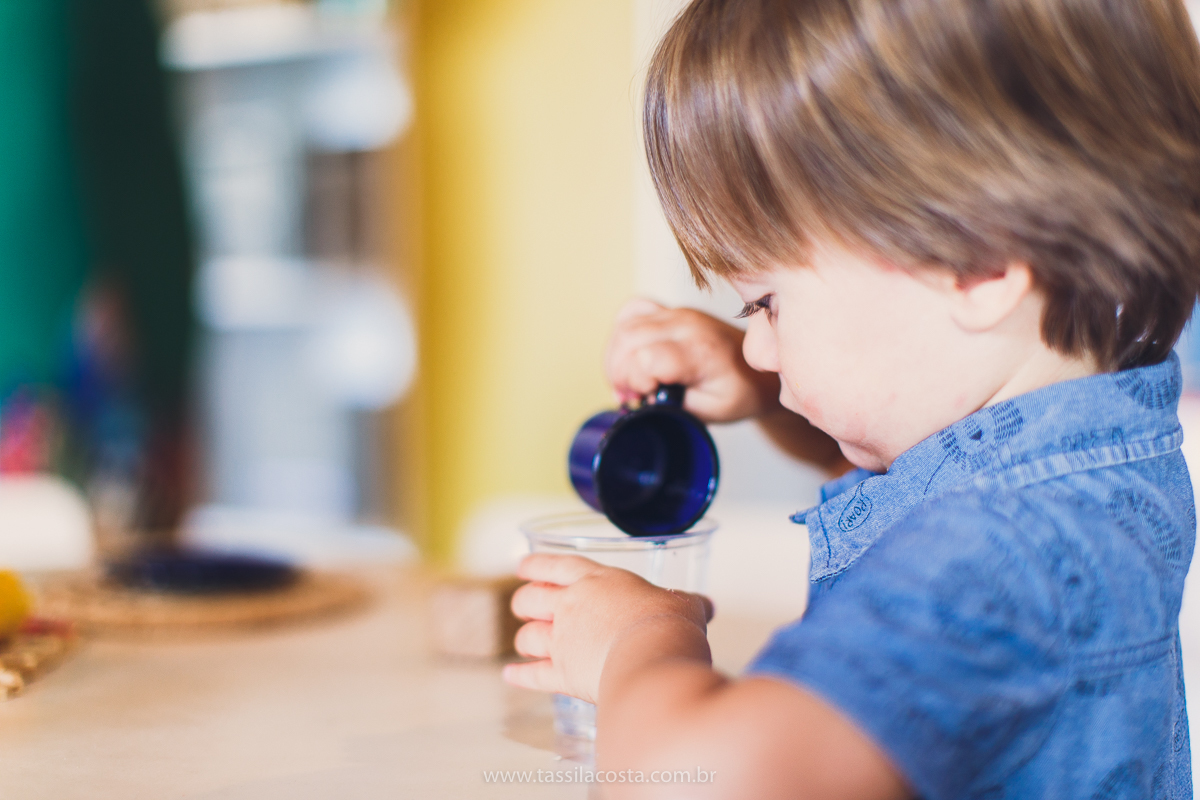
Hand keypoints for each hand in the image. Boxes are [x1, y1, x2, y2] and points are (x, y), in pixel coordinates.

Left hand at [504, 553, 713, 702]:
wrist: (654, 657)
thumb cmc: (670, 623)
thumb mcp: (684, 604)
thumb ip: (689, 604)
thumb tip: (706, 606)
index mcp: (597, 579)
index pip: (556, 565)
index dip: (537, 565)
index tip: (523, 567)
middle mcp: (572, 607)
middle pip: (530, 599)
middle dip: (524, 602)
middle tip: (524, 605)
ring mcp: (563, 641)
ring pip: (527, 636)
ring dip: (525, 639)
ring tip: (527, 641)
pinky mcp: (563, 675)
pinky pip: (533, 676)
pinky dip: (519, 676)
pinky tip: (510, 676)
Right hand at [605, 298, 779, 422]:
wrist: (757, 371)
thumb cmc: (738, 391)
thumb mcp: (711, 412)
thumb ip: (675, 407)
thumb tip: (642, 401)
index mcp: (700, 351)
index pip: (647, 358)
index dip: (636, 382)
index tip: (644, 397)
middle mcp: (686, 324)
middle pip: (628, 339)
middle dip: (619, 374)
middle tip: (631, 396)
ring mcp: (676, 313)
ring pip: (624, 326)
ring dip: (615, 359)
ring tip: (629, 382)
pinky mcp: (669, 310)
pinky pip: (631, 312)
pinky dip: (620, 337)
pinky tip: (629, 357)